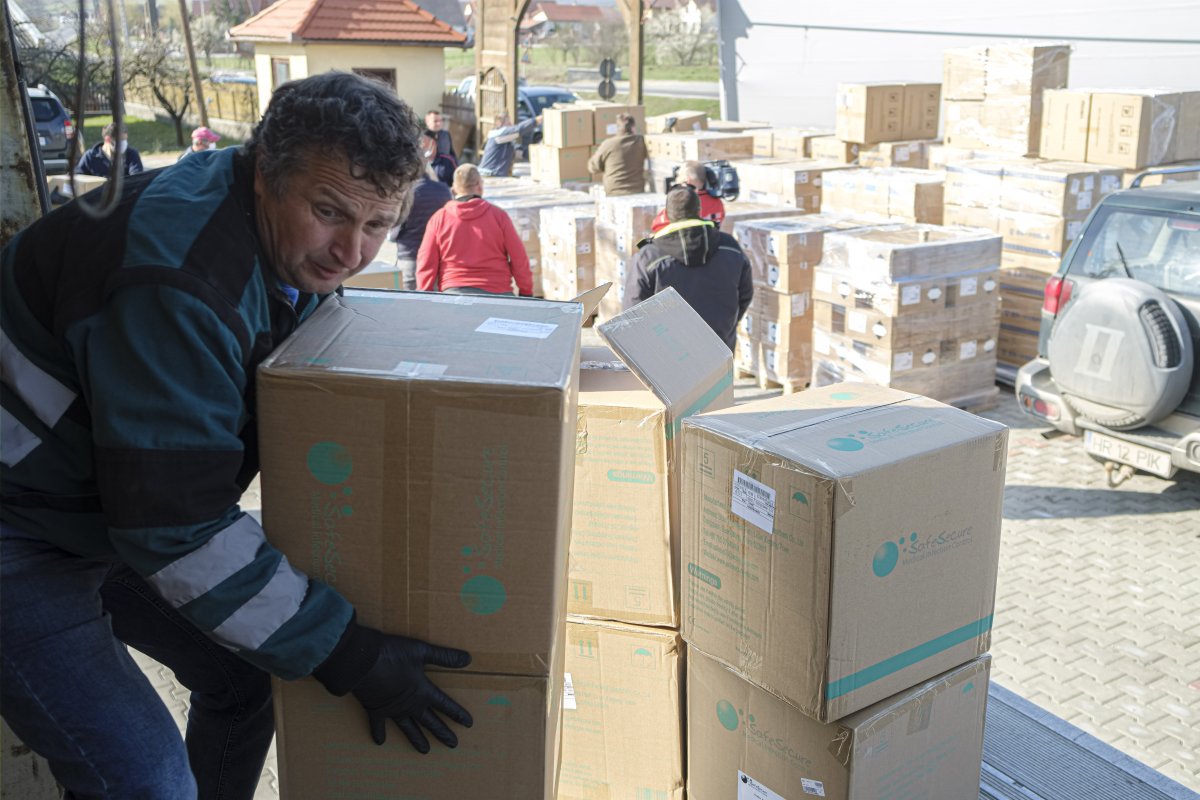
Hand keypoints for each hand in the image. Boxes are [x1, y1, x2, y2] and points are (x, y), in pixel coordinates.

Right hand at [350, 633, 472, 751]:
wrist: (363, 662)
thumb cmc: (393, 654)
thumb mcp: (422, 651)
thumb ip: (445, 657)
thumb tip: (468, 660)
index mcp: (423, 691)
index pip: (445, 705)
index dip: (457, 713)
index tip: (468, 724)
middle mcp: (410, 705)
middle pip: (430, 722)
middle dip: (442, 733)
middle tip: (453, 744)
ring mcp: (392, 710)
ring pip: (409, 728)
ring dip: (417, 739)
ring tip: (425, 751)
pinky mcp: (375, 710)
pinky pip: (378, 725)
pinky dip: (379, 733)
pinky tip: (380, 742)